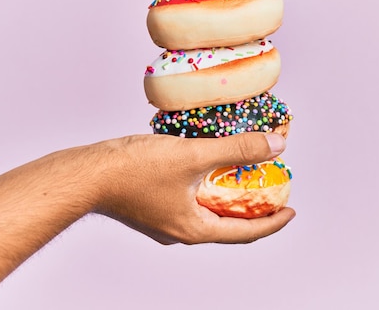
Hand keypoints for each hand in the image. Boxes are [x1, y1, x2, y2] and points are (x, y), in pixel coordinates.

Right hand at [93, 133, 295, 244]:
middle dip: (251, 207)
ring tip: (241, 173)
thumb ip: (237, 150)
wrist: (86, 174)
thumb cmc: (135, 170)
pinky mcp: (151, 205)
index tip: (292, 211)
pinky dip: (204, 184)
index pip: (246, 232)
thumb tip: (276, 145)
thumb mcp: (194, 156)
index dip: (273, 222)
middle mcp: (181, 230)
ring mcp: (164, 219)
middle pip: (228, 223)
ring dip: (226, 193)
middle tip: (269, 189)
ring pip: (206, 209)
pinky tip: (204, 162)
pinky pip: (188, 198)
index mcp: (195, 229)